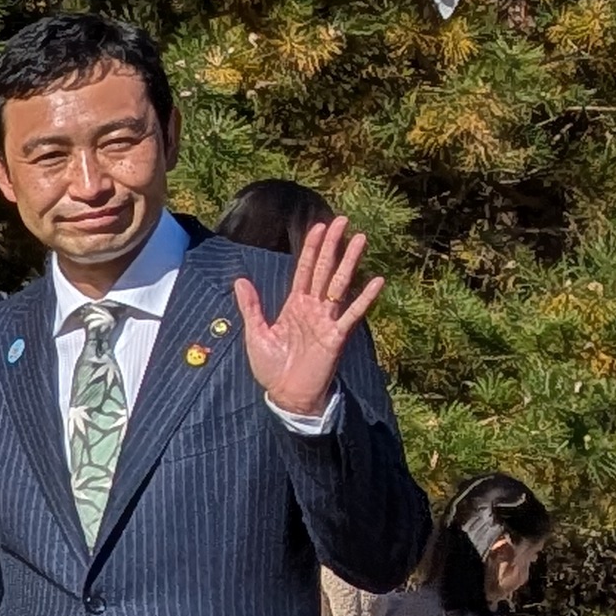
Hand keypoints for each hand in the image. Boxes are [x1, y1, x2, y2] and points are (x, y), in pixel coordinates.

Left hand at [228, 212, 381, 422]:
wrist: (286, 395)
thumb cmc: (272, 367)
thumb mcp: (255, 333)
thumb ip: (251, 307)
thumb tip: (239, 279)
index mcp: (294, 305)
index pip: (304, 270)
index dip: (311, 248)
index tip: (319, 226)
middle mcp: (313, 308)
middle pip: (324, 270)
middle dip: (332, 246)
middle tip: (343, 220)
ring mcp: (326, 321)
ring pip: (339, 285)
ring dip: (350, 262)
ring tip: (361, 239)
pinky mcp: (336, 337)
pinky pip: (352, 314)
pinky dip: (364, 299)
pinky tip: (376, 281)